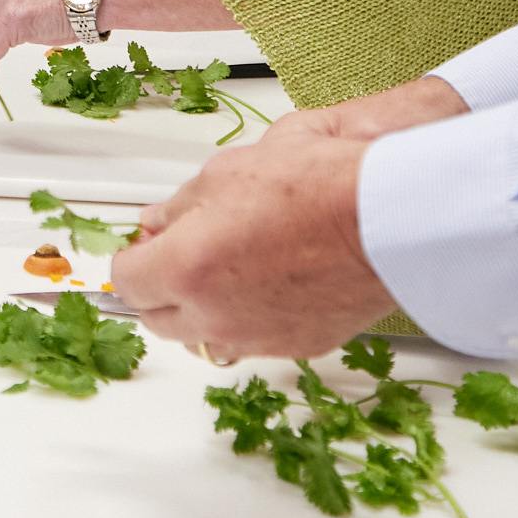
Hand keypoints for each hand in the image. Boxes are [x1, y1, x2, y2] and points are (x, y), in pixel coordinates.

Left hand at [106, 76, 466, 359]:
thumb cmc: (317, 185)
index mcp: (185, 268)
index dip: (135, 256)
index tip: (149, 241)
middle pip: (159, 319)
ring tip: (229, 267)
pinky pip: (254, 340)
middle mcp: (215, 315)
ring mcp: (257, 337)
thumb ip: (181, 206)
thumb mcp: (228, 172)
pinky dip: (249, 319)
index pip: (128, 281)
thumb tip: (159, 221)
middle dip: (160, 287)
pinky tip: (269, 283)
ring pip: (205, 336)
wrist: (390, 217)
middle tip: (181, 253)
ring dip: (203, 309)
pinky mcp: (299, 345)